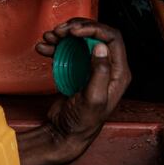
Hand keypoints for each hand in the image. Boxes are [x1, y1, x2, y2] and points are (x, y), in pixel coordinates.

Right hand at [33, 19, 130, 162]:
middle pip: (97, 35)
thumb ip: (99, 72)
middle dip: (77, 29)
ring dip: (64, 36)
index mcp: (119, 72)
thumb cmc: (82, 123)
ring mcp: (91, 67)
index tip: (74, 31)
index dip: (94, 29)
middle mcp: (108, 67)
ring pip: (81, 41)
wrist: (65, 135)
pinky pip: (68, 51)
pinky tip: (44, 48)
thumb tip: (101, 46)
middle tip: (60, 31)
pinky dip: (56, 46)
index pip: (112, 38)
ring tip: (49, 37)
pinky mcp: (77, 70)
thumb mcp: (93, 98)